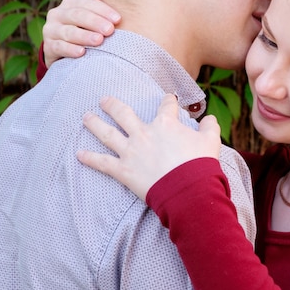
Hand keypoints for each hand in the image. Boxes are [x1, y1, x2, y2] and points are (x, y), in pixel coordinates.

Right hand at [42, 0, 120, 66]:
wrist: (65, 55)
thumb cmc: (83, 31)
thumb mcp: (90, 17)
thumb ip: (94, 1)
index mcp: (69, 4)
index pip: (87, 3)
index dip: (103, 10)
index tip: (118, 19)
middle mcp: (57, 14)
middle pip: (77, 15)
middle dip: (95, 22)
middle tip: (110, 30)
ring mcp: (50, 30)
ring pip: (68, 31)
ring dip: (84, 36)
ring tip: (99, 41)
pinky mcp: (48, 48)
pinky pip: (59, 47)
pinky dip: (70, 49)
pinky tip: (82, 52)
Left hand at [77, 94, 221, 199]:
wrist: (188, 190)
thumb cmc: (200, 165)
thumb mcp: (211, 141)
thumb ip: (210, 126)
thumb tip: (209, 117)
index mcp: (165, 124)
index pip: (166, 106)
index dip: (168, 101)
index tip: (168, 98)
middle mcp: (144, 133)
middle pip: (123, 114)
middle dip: (112, 105)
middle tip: (104, 99)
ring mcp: (131, 151)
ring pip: (107, 133)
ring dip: (95, 124)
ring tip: (85, 117)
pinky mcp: (124, 170)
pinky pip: (103, 163)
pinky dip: (90, 158)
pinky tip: (78, 154)